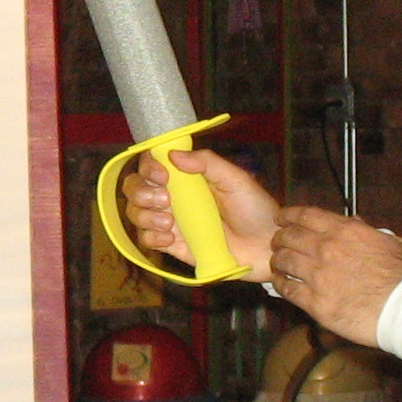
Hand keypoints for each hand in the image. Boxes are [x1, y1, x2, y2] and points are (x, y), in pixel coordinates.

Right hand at [120, 146, 279, 279]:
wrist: (268, 247)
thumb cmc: (256, 209)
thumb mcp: (236, 179)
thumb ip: (207, 163)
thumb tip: (173, 154)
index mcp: (187, 177)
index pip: (151, 164)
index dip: (148, 167)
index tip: (163, 175)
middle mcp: (174, 197)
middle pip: (134, 188)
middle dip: (141, 192)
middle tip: (166, 200)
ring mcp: (172, 222)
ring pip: (135, 214)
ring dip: (144, 215)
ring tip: (170, 222)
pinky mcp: (174, 246)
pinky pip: (147, 240)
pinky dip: (152, 238)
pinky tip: (171, 239)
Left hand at [268, 208, 401, 346]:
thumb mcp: (396, 243)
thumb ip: (372, 233)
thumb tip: (357, 224)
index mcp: (345, 231)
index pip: (306, 215)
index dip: (289, 215)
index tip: (281, 218)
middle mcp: (326, 249)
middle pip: (289, 237)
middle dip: (280, 238)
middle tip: (278, 242)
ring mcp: (317, 276)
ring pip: (283, 262)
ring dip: (278, 261)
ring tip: (278, 264)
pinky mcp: (314, 303)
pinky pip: (287, 290)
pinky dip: (280, 285)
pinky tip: (280, 284)